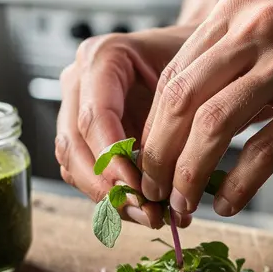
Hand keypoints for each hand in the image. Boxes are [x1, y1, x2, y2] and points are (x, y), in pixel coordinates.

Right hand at [55, 26, 197, 228]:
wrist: (198, 55)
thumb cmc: (200, 60)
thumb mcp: (197, 80)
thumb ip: (178, 122)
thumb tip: (169, 182)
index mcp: (103, 56)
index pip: (95, 117)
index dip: (113, 160)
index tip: (140, 191)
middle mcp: (79, 80)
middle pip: (74, 145)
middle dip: (109, 187)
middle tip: (149, 214)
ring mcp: (75, 107)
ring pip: (72, 164)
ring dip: (109, 198)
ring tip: (154, 216)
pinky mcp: (82, 134)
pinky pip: (83, 173)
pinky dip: (112, 196)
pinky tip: (147, 209)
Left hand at [138, 0, 272, 215]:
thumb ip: (237, 59)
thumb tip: (192, 119)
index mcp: (240, 10)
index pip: (172, 75)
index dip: (151, 127)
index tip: (145, 162)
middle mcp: (258, 28)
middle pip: (179, 101)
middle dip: (157, 157)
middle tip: (153, 192)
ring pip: (212, 127)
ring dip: (188, 175)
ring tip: (182, 206)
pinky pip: (266, 150)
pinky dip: (239, 185)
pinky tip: (230, 204)